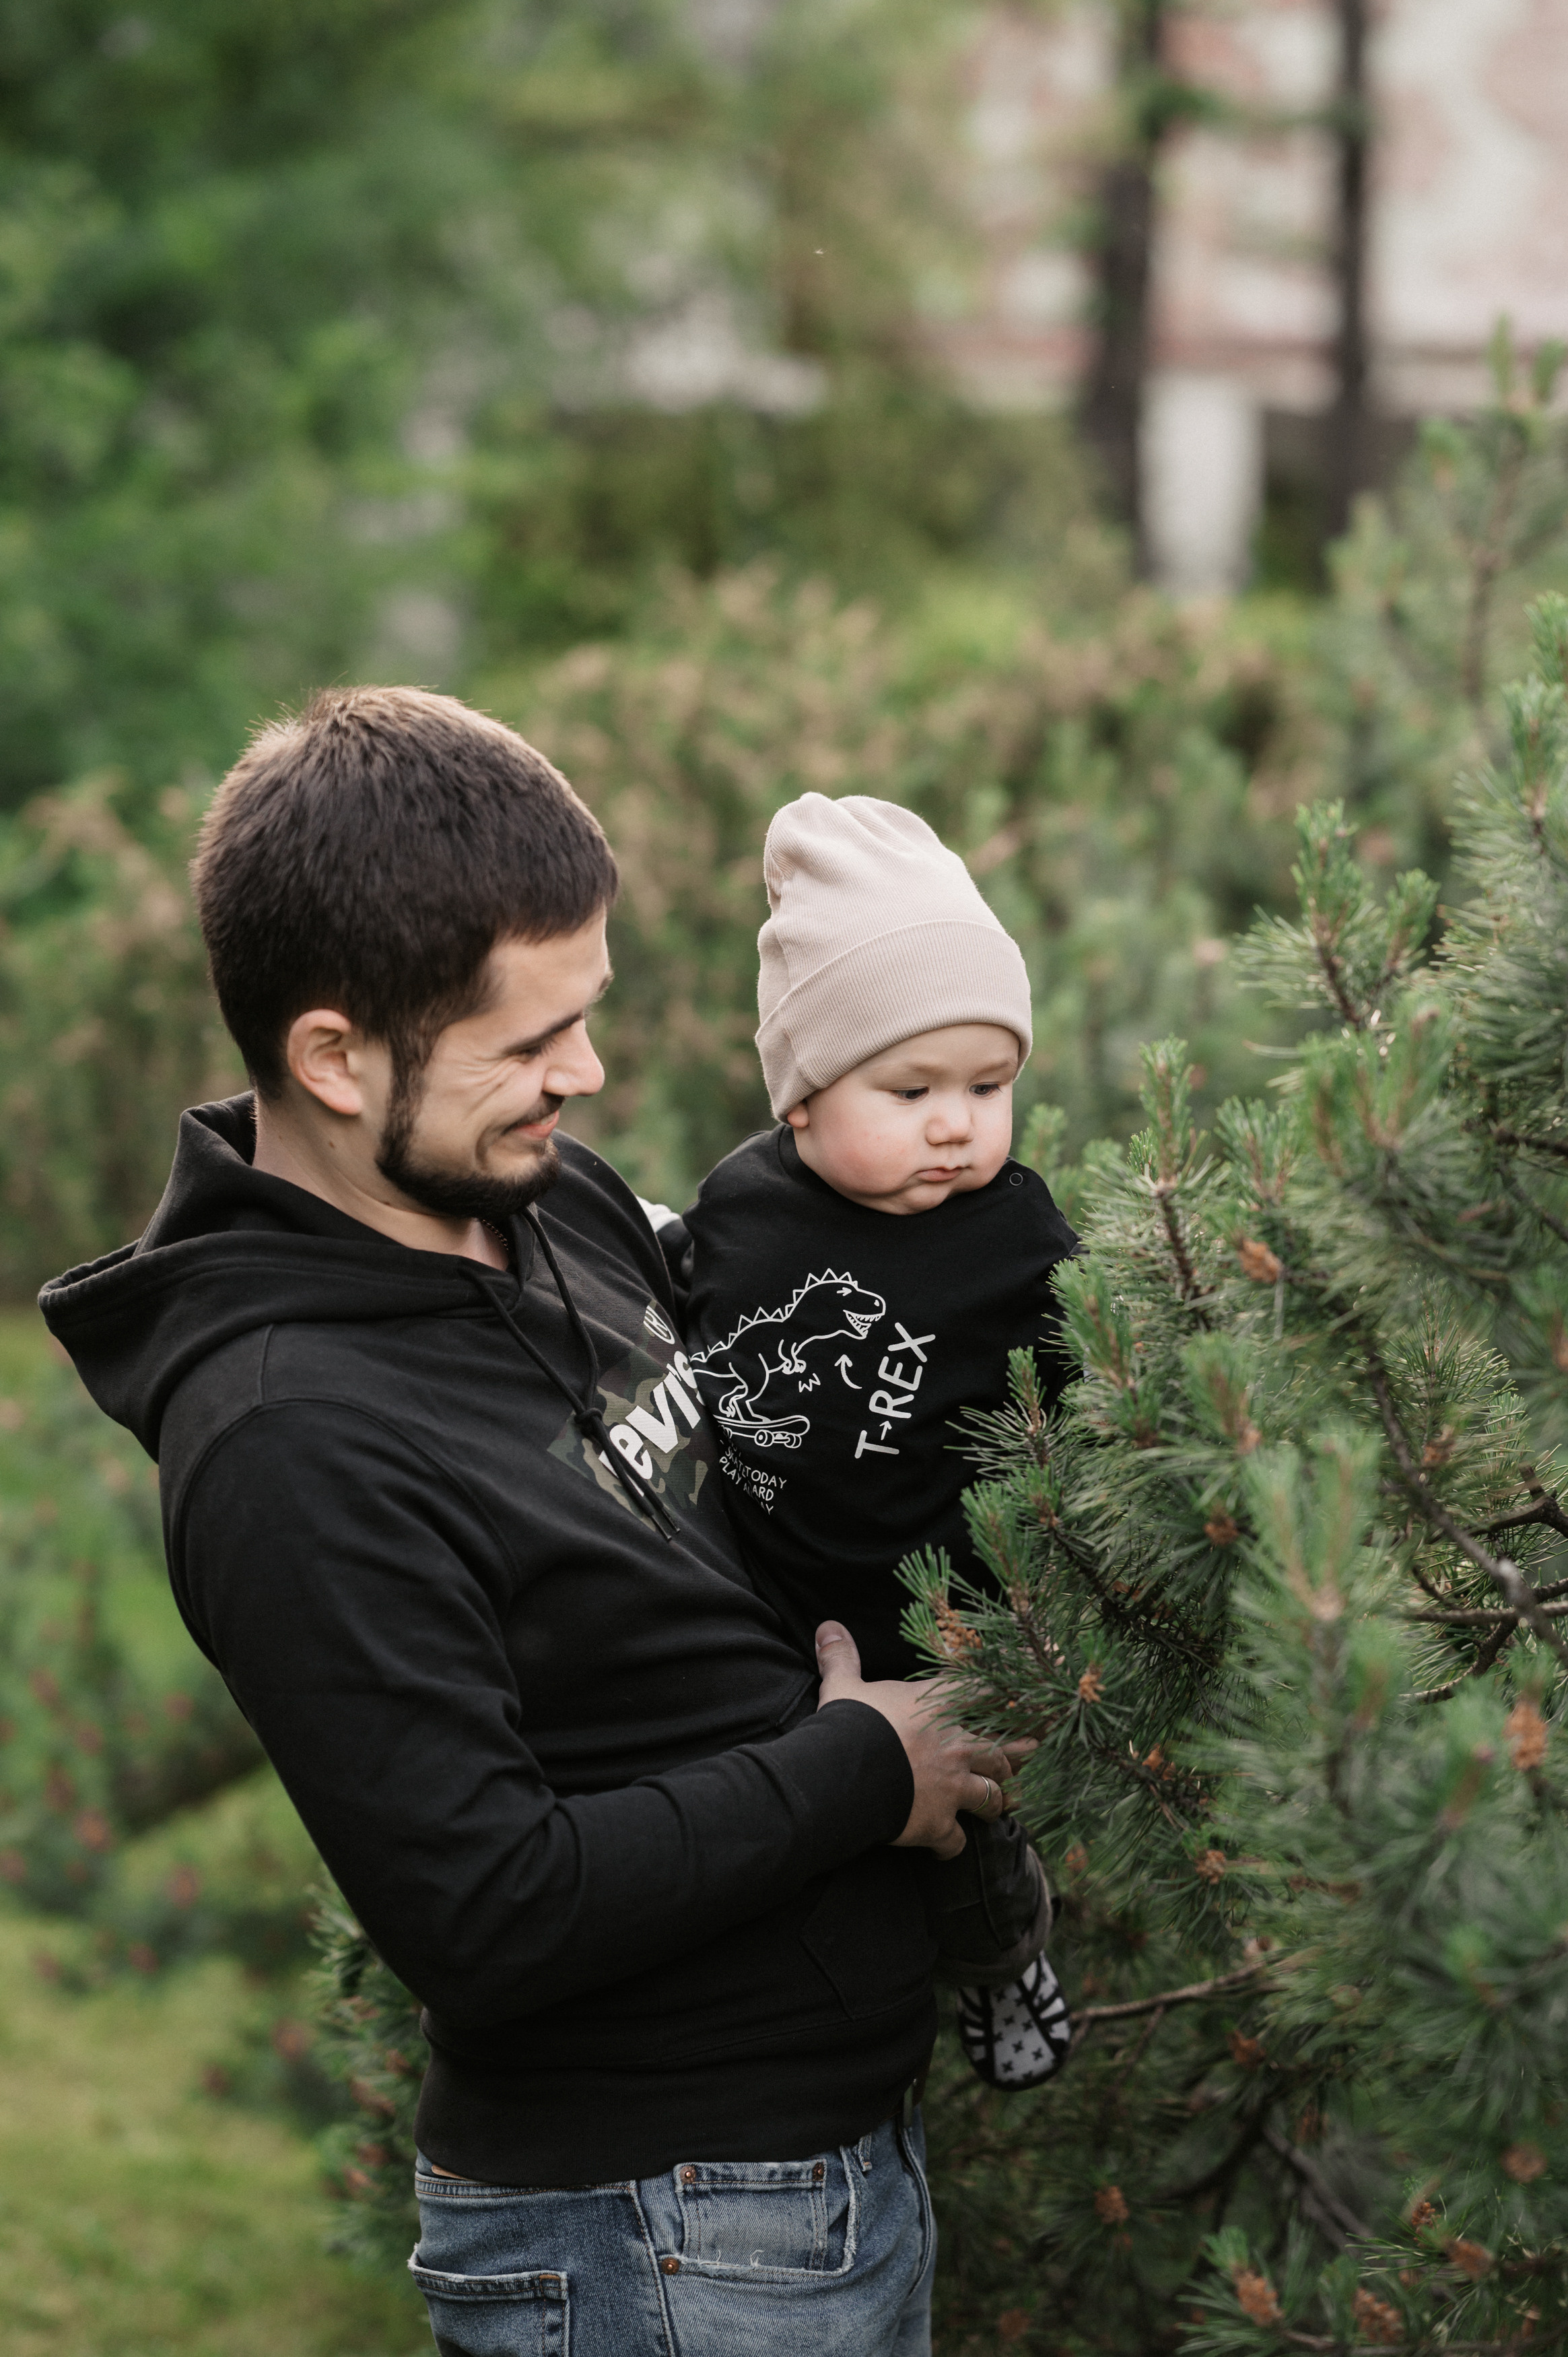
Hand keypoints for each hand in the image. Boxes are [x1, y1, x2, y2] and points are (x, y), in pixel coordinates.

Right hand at [814, 1621, 1017, 1860]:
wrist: (843, 1776)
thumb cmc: (849, 1725)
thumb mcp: (843, 1686)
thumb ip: (842, 1658)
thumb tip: (827, 1626)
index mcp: (939, 1708)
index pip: (987, 1694)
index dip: (1009, 1694)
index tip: (1023, 1698)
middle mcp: (956, 1747)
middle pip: (1004, 1751)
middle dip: (1018, 1755)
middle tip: (1032, 1754)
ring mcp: (952, 1788)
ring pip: (993, 1796)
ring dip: (995, 1801)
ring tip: (995, 1804)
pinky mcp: (938, 1824)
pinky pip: (957, 1841)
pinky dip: (952, 1845)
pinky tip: (945, 1846)